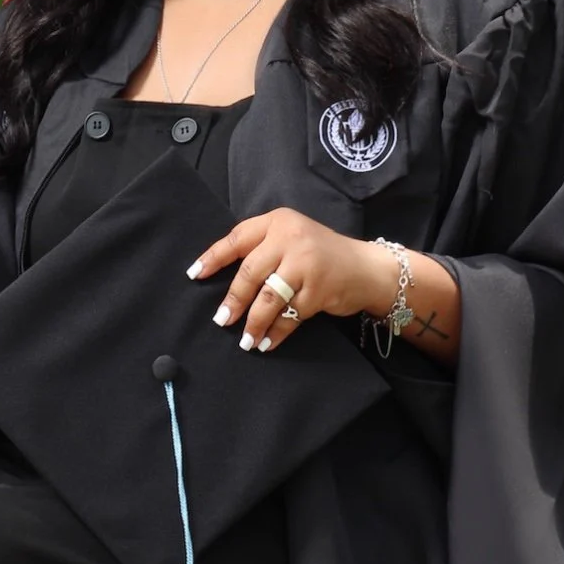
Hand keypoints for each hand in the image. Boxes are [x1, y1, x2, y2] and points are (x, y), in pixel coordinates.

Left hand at [187, 207, 393, 352]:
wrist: (368, 268)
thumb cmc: (323, 255)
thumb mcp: (293, 239)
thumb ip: (264, 249)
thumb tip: (222, 277)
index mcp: (278, 222)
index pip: (237, 238)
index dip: (214, 257)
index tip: (194, 275)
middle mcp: (291, 238)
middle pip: (250, 273)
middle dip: (234, 300)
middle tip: (222, 319)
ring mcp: (306, 264)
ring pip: (268, 298)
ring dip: (253, 322)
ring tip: (245, 341)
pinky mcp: (318, 289)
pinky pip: (289, 315)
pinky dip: (277, 331)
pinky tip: (268, 342)